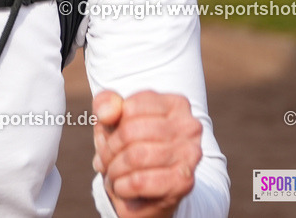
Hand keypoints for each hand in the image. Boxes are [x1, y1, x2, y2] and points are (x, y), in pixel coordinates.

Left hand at [92, 90, 202, 217]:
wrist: (148, 191)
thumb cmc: (129, 145)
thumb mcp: (112, 118)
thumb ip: (106, 104)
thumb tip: (107, 114)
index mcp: (175, 104)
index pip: (130, 107)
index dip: (109, 124)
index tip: (107, 137)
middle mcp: (189, 126)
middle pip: (130, 132)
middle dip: (108, 149)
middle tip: (104, 160)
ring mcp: (190, 154)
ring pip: (135, 157)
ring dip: (114, 169)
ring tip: (113, 174)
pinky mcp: (184, 182)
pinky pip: (140, 181)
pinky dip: (122, 187)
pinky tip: (123, 188)